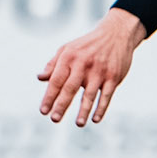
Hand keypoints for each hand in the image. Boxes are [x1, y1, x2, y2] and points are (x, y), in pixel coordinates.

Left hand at [38, 8, 145, 126]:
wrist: (116, 34)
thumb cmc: (88, 45)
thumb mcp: (68, 49)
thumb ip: (53, 64)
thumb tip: (40, 78)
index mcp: (69, 57)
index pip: (56, 80)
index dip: (49, 96)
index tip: (43, 111)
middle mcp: (84, 64)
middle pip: (70, 88)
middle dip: (62, 104)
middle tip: (54, 119)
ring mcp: (100, 71)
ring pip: (90, 94)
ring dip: (84, 110)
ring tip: (78, 124)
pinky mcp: (114, 76)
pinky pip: (106, 95)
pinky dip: (101, 108)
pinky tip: (95, 118)